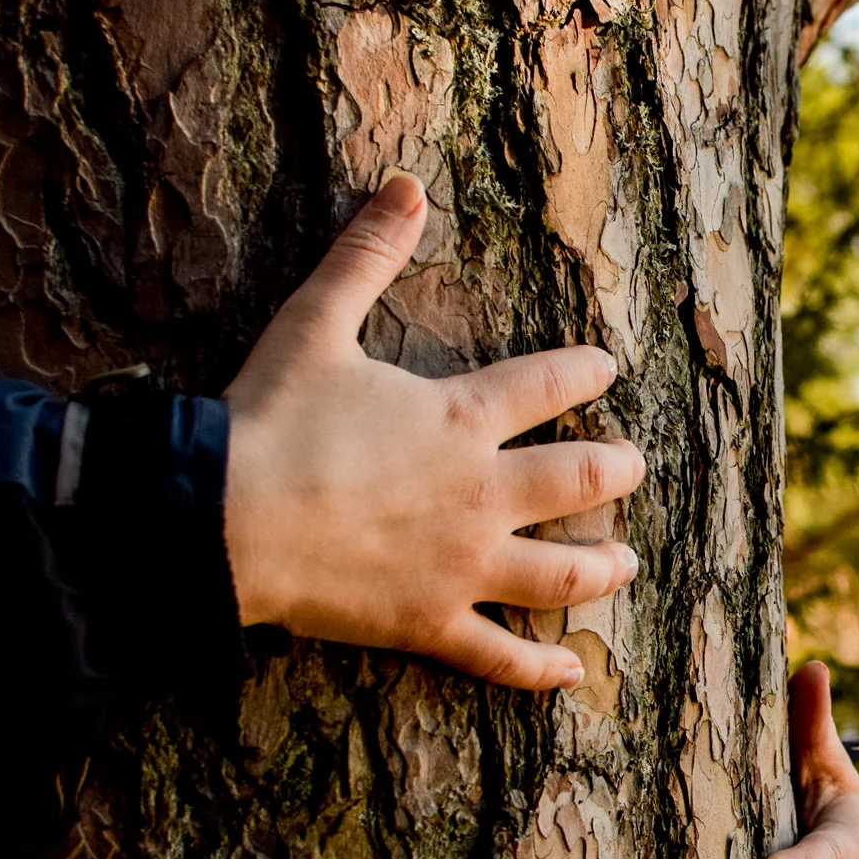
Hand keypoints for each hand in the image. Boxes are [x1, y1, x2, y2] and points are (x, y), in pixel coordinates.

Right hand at [222, 173, 644, 688]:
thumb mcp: (316, 322)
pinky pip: (500, 655)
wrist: (223, 519)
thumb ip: (367, 254)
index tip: (607, 370)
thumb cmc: (269, 419)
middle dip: (616, 472)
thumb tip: (405, 184)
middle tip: (635, 467)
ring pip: (561, 573)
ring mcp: (463, 565)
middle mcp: (481, 493)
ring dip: (603, 567)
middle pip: (578, 480)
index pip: (548, 386)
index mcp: (460, 417)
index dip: (586, 373)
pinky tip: (571, 674)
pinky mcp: (431, 622)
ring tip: (626, 563)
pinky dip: (539, 670)